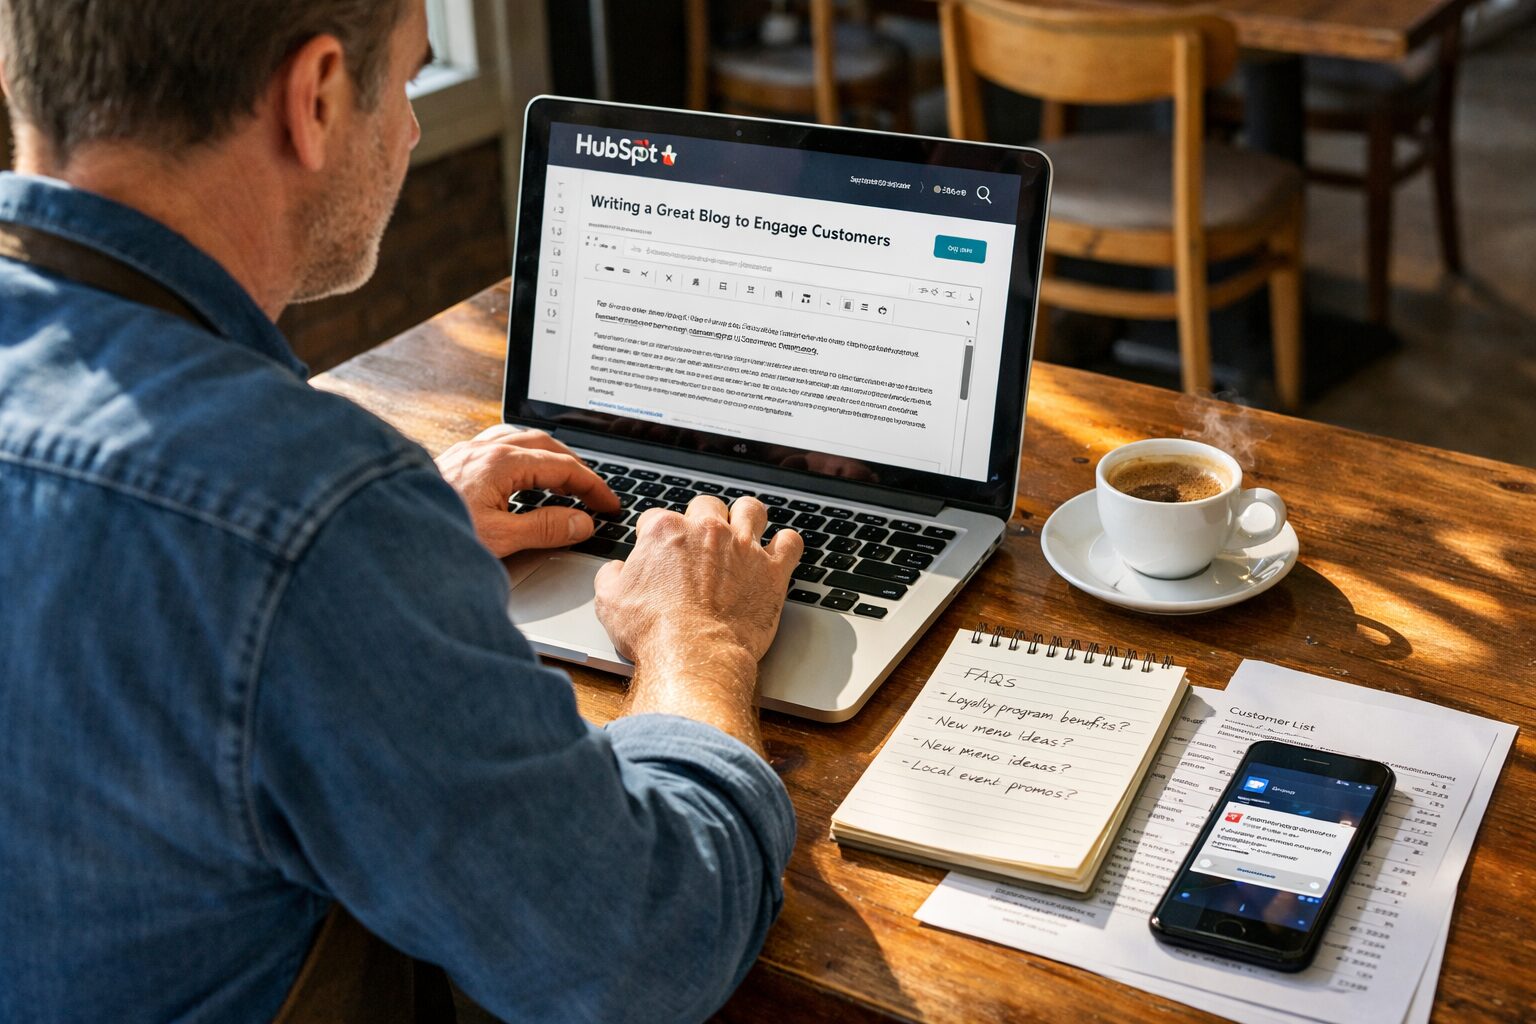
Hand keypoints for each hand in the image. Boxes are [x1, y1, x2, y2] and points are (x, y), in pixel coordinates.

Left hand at [434, 425, 618, 557]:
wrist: (384, 529)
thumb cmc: (437, 534)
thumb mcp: (500, 539)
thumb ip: (545, 528)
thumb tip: (581, 522)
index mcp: (502, 463)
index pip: (562, 467)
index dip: (592, 486)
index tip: (610, 504)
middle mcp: (484, 449)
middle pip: (545, 444)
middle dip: (575, 466)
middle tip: (594, 491)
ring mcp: (467, 451)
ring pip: (521, 438)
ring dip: (548, 454)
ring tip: (564, 474)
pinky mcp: (454, 461)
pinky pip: (498, 443)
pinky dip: (521, 452)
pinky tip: (519, 468)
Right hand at [593, 497, 801, 752]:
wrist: (693, 657)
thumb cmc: (653, 633)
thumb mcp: (609, 603)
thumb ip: (611, 576)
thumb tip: (615, 570)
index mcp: (665, 531)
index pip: (658, 517)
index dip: (657, 535)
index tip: (662, 553)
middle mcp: (706, 530)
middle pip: (707, 506)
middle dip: (703, 520)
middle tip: (702, 543)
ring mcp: (743, 546)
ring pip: (751, 509)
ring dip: (746, 518)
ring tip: (744, 533)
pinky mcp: (772, 569)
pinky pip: (790, 541)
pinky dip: (785, 545)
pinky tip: (779, 553)